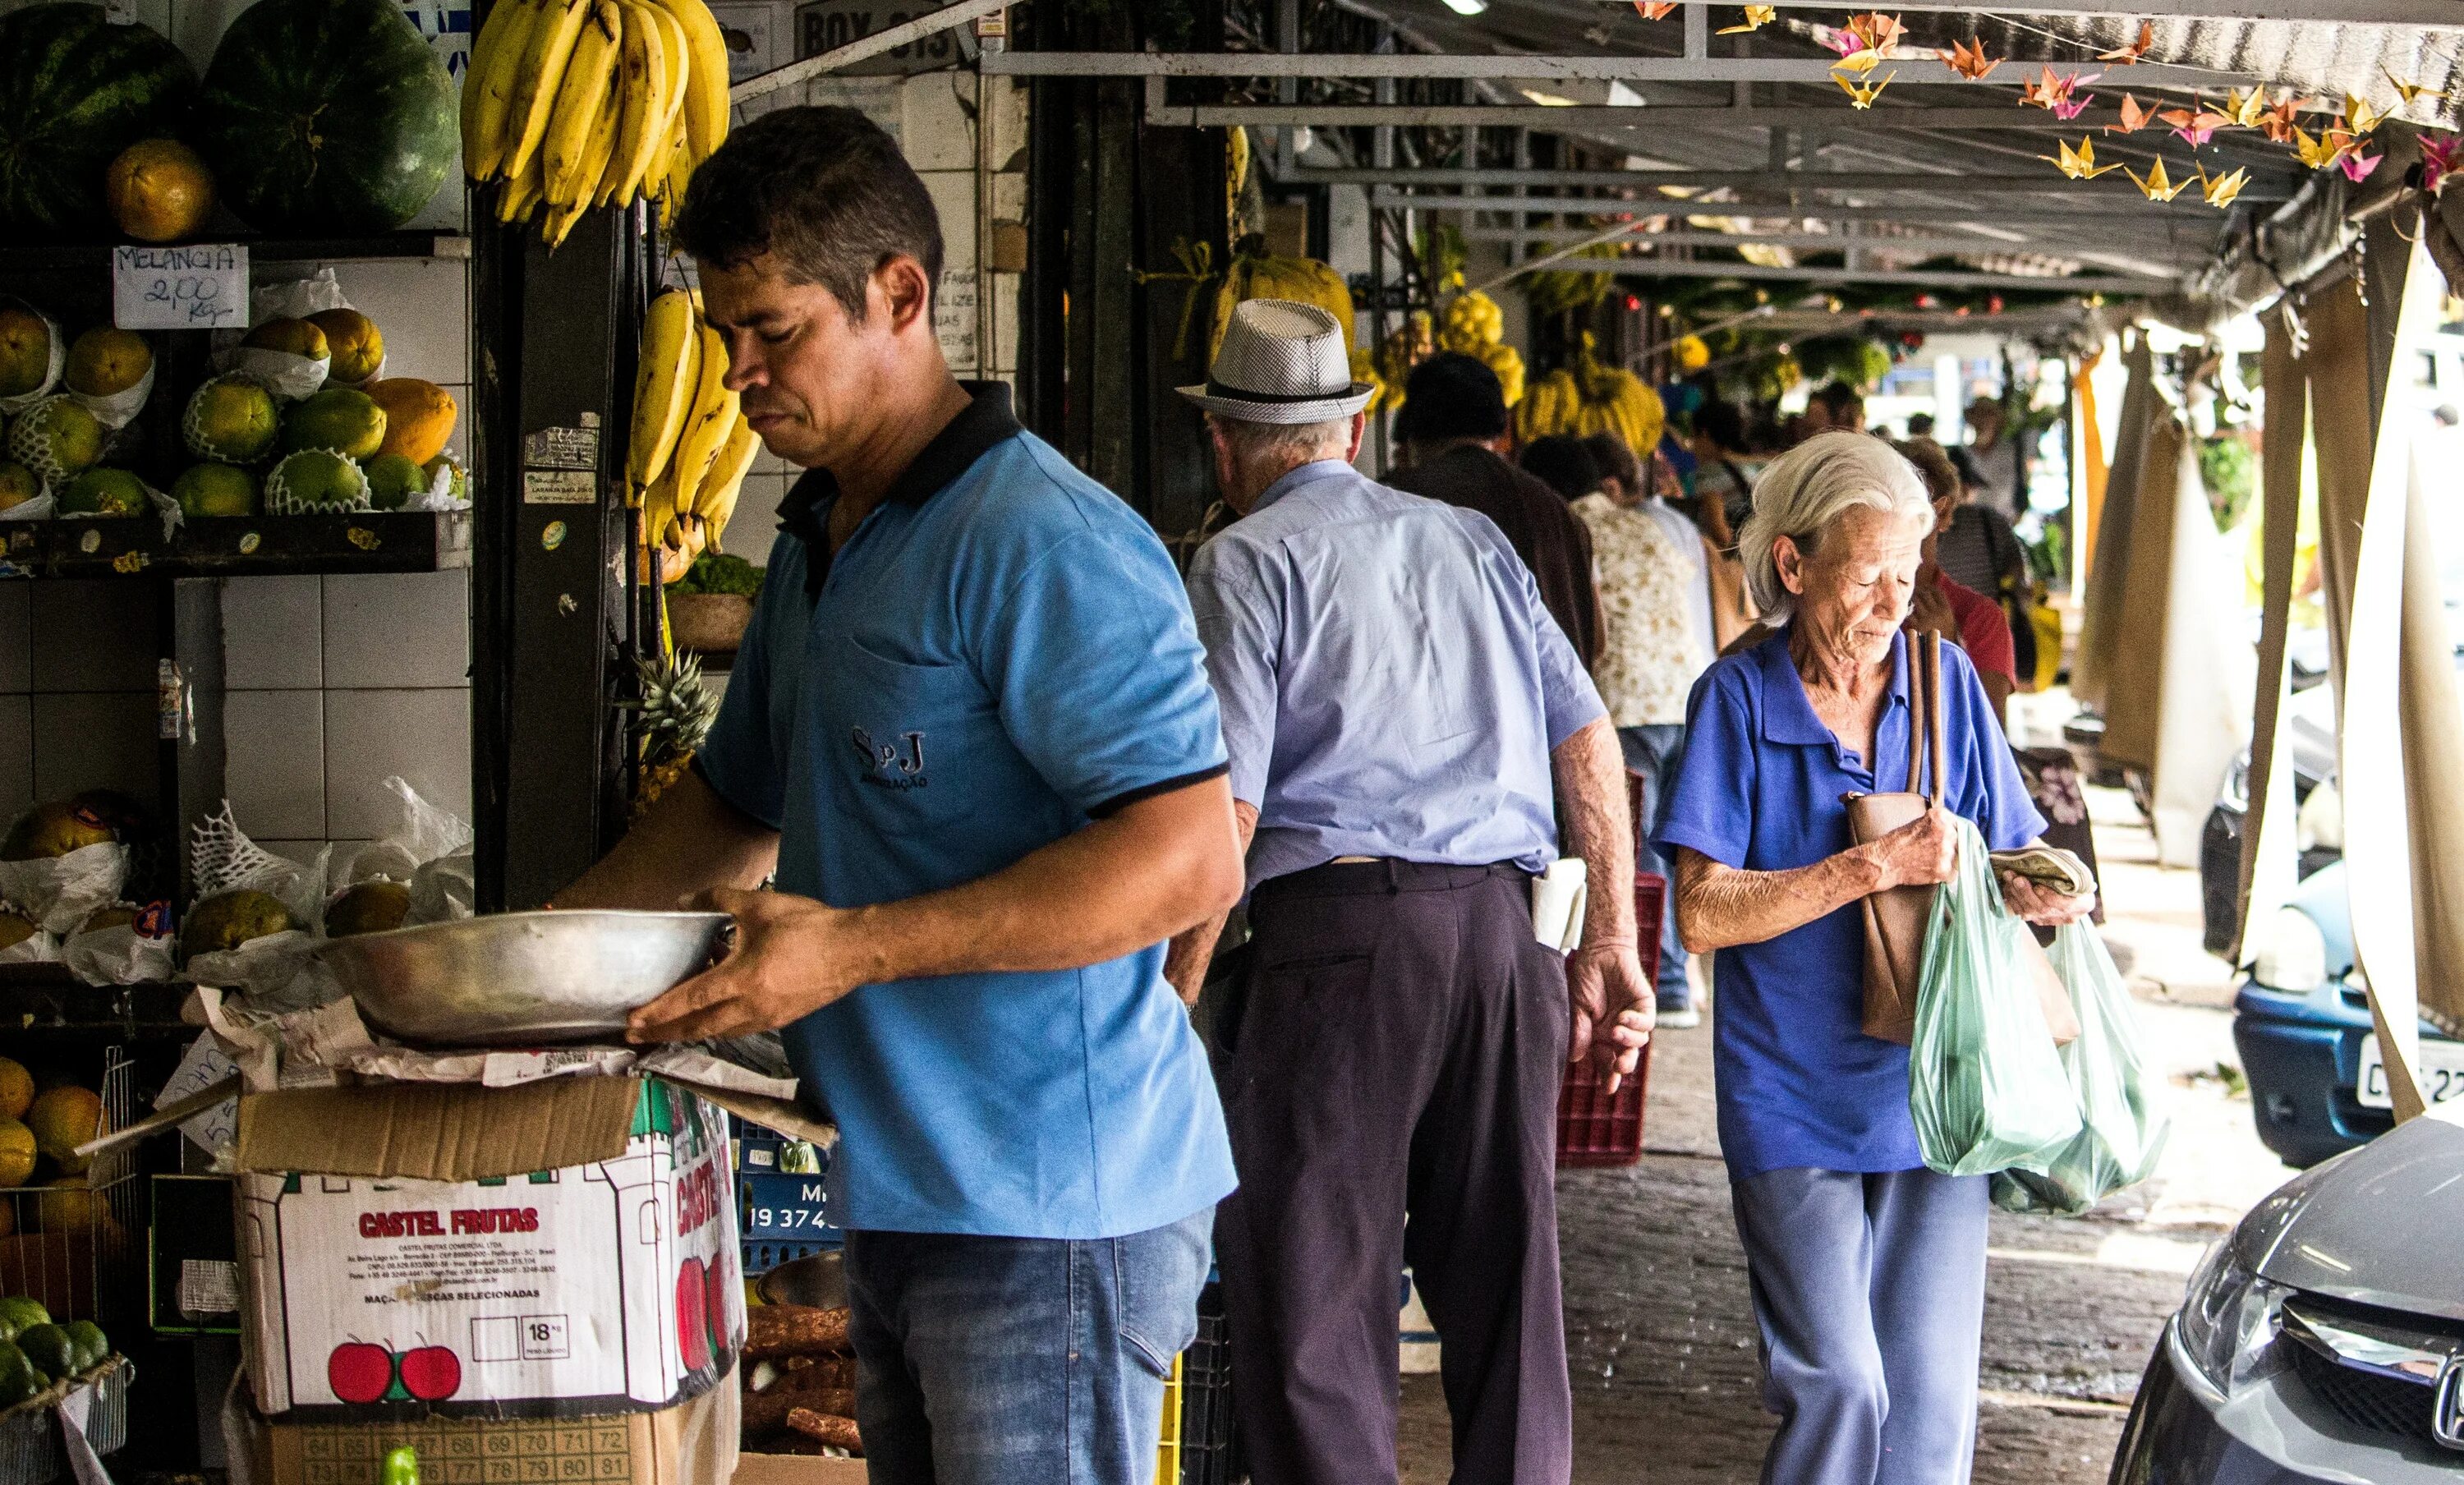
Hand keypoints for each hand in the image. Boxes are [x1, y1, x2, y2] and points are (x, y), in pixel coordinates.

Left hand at [627, 887, 865, 1042]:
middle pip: (697, 1027)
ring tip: (666, 1031)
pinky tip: (712, 1019)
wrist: (854, 950)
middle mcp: (750, 1007)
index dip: (657, 1012)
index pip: (689, 1001)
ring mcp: (766, 1017)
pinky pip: (738, 1029)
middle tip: (636, 1037)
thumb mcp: (760, 906)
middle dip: (664, 1032)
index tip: (633, 1021)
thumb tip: (685, 900)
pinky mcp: (780, 1019)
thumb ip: (719, 900)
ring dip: (689, 1033)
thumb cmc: (809, 927)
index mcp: (742, 980)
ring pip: (718, 1033)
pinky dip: (716, 1028)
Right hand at [1567, 941, 1652, 1093]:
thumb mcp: (1577, 1007)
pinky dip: (1635, 1024)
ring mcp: (1632, 1021)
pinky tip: (1623, 1017)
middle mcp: (1617, 1032)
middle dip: (1622, 1066)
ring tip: (1616, 1032)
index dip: (1606, 1076)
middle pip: (1624, 1057)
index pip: (1604, 1062)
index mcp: (1599, 1037)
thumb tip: (1575, 1058)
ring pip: (1637, 1044)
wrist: (1601, 951)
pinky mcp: (1645, 1008)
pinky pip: (1646, 1024)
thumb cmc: (1586, 979)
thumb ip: (1579, 1031)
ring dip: (1628, 1042)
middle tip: (1618, 1068)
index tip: (1607, 1089)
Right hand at [1868, 806, 1958, 890]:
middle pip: (1964, 843)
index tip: (1967, 842)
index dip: (1966, 835)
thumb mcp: (1919, 823)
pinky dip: (1944, 875)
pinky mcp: (1943, 869)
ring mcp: (1945, 851)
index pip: (1964, 826)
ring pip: (1959, 859)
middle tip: (1940, 854)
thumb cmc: (1897, 842)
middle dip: (1956, 849)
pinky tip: (1929, 870)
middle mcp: (1945, 832)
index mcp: (1940, 817)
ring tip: (1930, 862)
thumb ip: (1940, 825)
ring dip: (1949, 862)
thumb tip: (1959, 833)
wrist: (1883, 861)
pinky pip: (1953, 874)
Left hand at [1906, 582, 1955, 639]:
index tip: (1923, 587)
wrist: (1945, 654)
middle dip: (1917, 591)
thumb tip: (1930, 599)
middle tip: (1911, 592)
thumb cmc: (1947, 640)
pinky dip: (1905, 610)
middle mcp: (1937, 611)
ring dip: (1910, 598)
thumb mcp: (1949, 622)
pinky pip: (1908, 613)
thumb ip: (1941, 611)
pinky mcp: (1916, 626)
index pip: (1937, 592)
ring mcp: (1926, 618)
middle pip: (1925, 593)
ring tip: (1906, 600)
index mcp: (1947, 610)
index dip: (1929, 588)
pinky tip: (1902, 611)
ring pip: (1915, 600)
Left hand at [2000, 872, 2096, 926]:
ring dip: (2016, 894)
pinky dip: (2013, 899)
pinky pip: (2023, 913)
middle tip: (2017, 878)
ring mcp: (2052, 920)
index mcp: (2084, 903)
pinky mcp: (2038, 920)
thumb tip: (2053, 864)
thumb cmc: (2067, 867)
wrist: (2058, 874)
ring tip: (2009, 877)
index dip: (2050, 897)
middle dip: (2027, 893)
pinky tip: (2008, 886)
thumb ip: (2066, 865)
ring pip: (2031, 912)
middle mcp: (2069, 915)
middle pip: (2044, 909)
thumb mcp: (2071, 862)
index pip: (2066, 905)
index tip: (2038, 886)